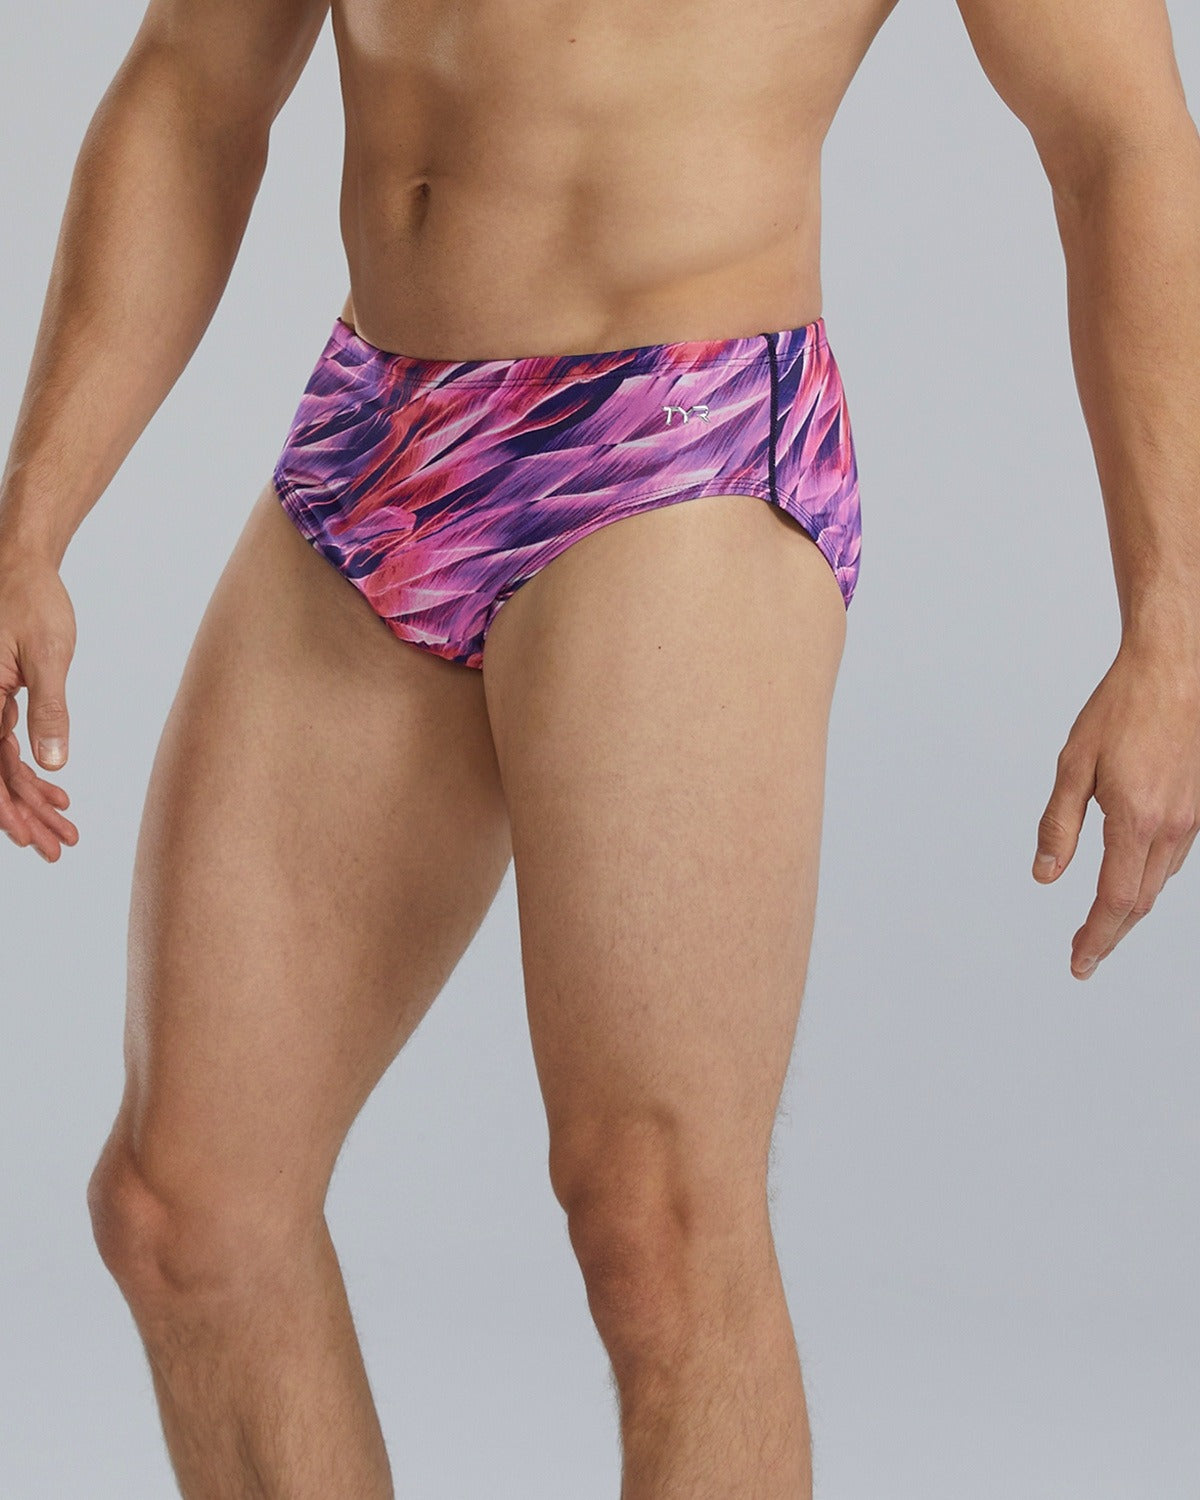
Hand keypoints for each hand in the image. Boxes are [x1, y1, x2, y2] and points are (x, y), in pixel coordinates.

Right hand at [0, 543, 80, 860]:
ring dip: (31, 801)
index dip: (5, 807)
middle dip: (25, 816)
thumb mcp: (49, 656)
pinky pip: (6, 747)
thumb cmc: (32, 599)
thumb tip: (52, 764)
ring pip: (1, 766)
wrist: (20, 562)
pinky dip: (31, 772)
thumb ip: (50, 710)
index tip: (27, 838)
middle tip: (58, 850)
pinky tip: (58, 793)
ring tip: (66, 832)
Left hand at [1032, 639, 1199, 978]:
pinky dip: (1149, 878)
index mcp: (1136, 819)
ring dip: (1130, 908)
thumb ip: (1059, 825)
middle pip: (1139, 901)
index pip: (1114, 901)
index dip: (1096, 939)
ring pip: (1158, 881)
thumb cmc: (1124, 707)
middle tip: (1083, 955)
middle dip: (1110, 934)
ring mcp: (1192, 818)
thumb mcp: (1074, 765)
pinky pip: (1173, 857)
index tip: (1079, 963)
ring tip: (1102, 926)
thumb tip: (1046, 875)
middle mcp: (1171, 827)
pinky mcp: (1199, 806)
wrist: (1177, 669)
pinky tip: (1133, 878)